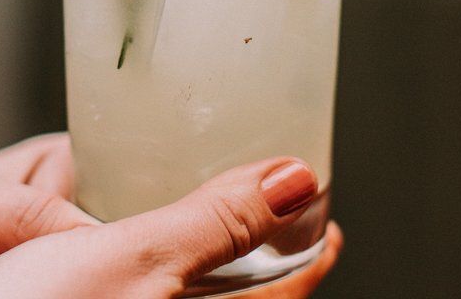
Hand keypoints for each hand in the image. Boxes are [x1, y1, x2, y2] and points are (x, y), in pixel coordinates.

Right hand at [0, 156, 342, 298]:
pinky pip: (148, 277)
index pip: (287, 283)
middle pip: (244, 281)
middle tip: (277, 176)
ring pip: (195, 278)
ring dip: (212, 231)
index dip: (313, 237)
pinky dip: (162, 240)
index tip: (324, 191)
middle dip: (265, 229)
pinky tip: (145, 213)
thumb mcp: (136, 263)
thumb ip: (217, 223)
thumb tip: (298, 179)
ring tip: (217, 182)